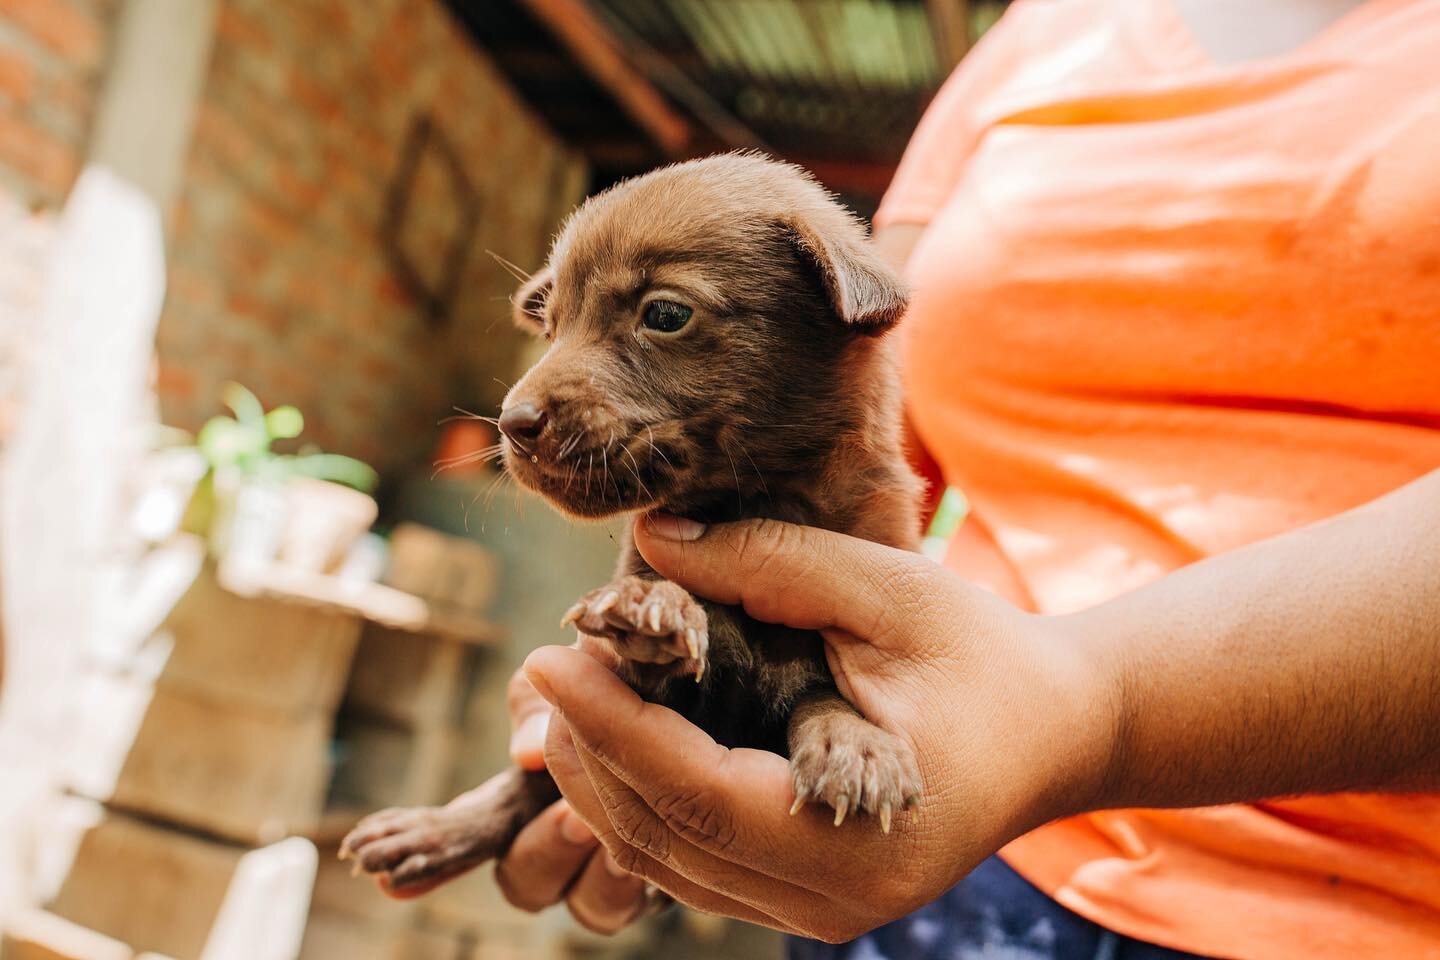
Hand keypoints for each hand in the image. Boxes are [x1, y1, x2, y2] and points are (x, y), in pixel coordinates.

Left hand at [524, 514, 1113, 942]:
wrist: (1057, 732)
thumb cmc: (982, 653)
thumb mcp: (886, 589)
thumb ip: (768, 564)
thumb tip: (651, 543)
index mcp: (861, 831)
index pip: (696, 790)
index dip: (611, 726)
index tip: (547, 657)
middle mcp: (834, 898)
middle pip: (667, 839)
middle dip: (590, 753)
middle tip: (544, 671)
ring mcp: (821, 911)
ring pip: (670, 864)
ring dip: (604, 785)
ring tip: (564, 703)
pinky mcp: (809, 899)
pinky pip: (697, 866)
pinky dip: (644, 808)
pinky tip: (615, 745)